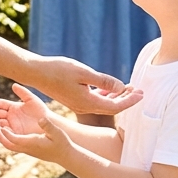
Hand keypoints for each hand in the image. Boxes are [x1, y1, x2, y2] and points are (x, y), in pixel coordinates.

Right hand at [0, 83, 50, 134]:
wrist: (47, 123)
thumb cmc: (41, 110)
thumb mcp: (31, 99)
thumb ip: (23, 92)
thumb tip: (13, 85)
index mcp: (13, 107)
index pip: (1, 103)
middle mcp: (10, 116)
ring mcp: (11, 125)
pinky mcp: (14, 134)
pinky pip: (5, 132)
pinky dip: (0, 130)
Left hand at [0, 114, 72, 162]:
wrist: (65, 155)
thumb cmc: (62, 143)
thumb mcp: (57, 132)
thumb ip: (48, 126)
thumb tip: (41, 119)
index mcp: (33, 144)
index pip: (16, 140)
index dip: (7, 134)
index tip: (0, 127)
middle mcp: (28, 148)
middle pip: (10, 145)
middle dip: (1, 137)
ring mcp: (28, 150)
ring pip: (11, 146)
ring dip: (3, 138)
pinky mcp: (29, 149)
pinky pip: (15, 145)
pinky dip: (9, 139)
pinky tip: (7, 131)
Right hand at [29, 55, 143, 115]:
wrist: (36, 72)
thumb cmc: (58, 70)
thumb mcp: (84, 73)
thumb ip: (104, 81)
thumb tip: (121, 87)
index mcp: (88, 102)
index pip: (116, 106)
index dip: (130, 100)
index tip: (142, 93)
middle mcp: (84, 107)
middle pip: (111, 107)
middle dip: (126, 99)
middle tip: (139, 90)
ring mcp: (78, 104)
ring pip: (103, 104)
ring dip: (116, 97)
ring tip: (128, 88)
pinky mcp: (73, 99)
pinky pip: (94, 100)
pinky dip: (105, 95)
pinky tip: (109, 88)